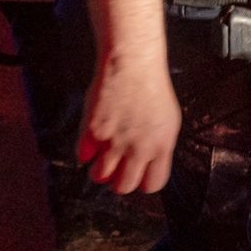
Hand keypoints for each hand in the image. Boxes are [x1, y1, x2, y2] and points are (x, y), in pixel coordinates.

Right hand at [80, 60, 181, 194]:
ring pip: (100, 176)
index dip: (142, 183)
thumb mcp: (168, 121)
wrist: (132, 64)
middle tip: (116, 170)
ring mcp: (115, 140)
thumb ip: (158, 147)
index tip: (137, 177)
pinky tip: (91, 141)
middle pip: (124, 186)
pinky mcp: (93, 130)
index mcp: (162, 146)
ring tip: (101, 157)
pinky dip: (84, 151)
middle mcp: (139, 147)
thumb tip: (149, 167)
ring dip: (98, 170)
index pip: (153, 184)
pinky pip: (83, 156)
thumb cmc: (150, 88)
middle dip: (117, 181)